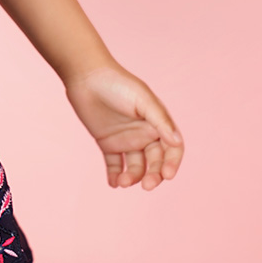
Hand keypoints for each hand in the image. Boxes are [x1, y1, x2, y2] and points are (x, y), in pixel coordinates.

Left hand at [63, 61, 183, 189]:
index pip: (172, 149)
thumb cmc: (118, 83)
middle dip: (153, 176)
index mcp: (157, 123)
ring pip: (135, 167)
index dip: (172, 163)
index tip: (167, 175)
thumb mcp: (143, 99)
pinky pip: (114, 165)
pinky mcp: (107, 143)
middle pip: (155, 162)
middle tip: (146, 186)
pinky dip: (115, 176)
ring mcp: (126, 140)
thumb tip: (176, 142)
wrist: (86, 76)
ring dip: (133, 177)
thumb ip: (160, 120)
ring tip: (123, 181)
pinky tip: (114, 182)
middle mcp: (144, 134)